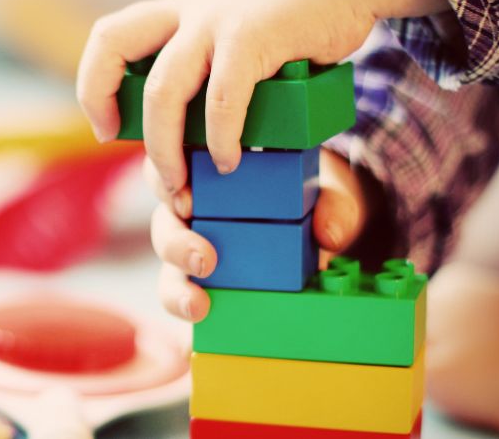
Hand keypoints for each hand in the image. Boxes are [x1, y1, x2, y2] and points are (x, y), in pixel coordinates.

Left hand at [76, 0, 447, 199]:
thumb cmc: (293, 19)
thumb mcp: (233, 34)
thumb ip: (208, 69)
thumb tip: (190, 134)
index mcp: (177, 14)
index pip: (109, 38)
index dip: (94, 84)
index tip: (107, 128)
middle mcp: (188, 13)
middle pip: (114, 50)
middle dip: (107, 108)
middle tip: (135, 155)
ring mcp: (217, 21)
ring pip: (163, 90)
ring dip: (165, 148)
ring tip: (182, 183)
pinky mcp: (255, 35)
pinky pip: (222, 98)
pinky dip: (221, 138)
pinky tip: (230, 159)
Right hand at [148, 149, 370, 321]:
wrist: (325, 229)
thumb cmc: (314, 198)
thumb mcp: (329, 193)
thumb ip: (335, 205)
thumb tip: (328, 234)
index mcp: (210, 173)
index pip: (170, 170)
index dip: (165, 183)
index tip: (188, 203)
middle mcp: (194, 211)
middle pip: (163, 222)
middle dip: (175, 243)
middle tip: (204, 260)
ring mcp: (195, 249)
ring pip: (167, 267)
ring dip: (175, 288)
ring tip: (198, 305)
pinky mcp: (203, 283)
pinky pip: (183, 298)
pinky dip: (186, 311)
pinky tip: (195, 329)